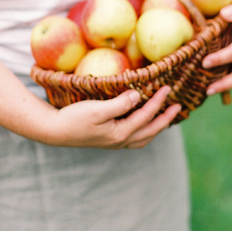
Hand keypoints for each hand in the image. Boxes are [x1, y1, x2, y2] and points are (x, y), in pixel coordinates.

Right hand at [46, 86, 181, 148]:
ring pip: (143, 137)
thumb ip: (120, 103)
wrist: (54, 131)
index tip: (168, 88)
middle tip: (178, 107)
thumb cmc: (74, 118)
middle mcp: (121, 141)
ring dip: (156, 127)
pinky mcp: (108, 140)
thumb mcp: (97, 108)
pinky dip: (144, 130)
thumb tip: (138, 96)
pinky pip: (134, 137)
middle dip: (165, 119)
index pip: (146, 115)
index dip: (158, 101)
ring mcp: (114, 143)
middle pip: (151, 131)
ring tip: (165, 116)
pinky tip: (143, 123)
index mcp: (121, 133)